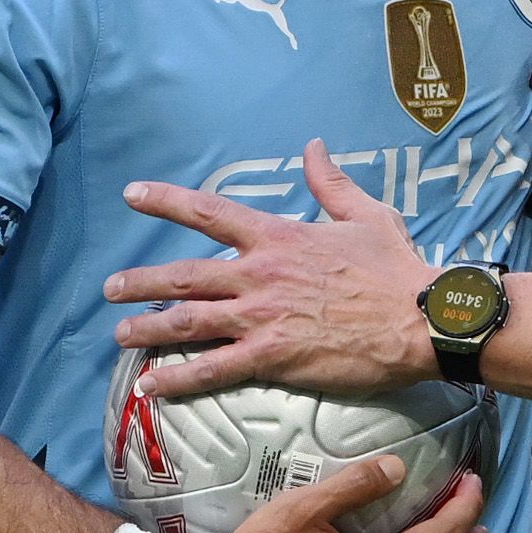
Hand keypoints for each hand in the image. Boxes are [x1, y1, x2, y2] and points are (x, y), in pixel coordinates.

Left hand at [107, 142, 435, 396]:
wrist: (420, 320)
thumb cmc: (396, 269)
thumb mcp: (365, 214)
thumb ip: (330, 182)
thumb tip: (314, 146)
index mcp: (279, 237)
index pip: (210, 212)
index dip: (166, 201)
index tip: (133, 195)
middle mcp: (261, 275)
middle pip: (186, 274)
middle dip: (142, 282)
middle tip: (110, 287)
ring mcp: (263, 317)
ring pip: (190, 320)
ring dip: (148, 327)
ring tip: (120, 334)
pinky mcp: (273, 357)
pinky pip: (214, 368)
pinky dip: (178, 378)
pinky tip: (150, 386)